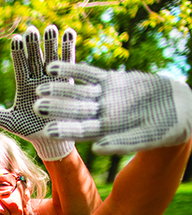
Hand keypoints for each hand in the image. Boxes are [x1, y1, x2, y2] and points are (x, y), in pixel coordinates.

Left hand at [0, 25, 75, 160]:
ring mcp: (53, 78)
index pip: (20, 65)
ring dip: (51, 43)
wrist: (51, 137)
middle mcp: (38, 78)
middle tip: (31, 29)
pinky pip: (68, 62)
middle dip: (33, 44)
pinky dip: (69, 47)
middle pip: (35, 57)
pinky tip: (69, 32)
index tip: (16, 39)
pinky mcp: (67, 81)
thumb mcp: (11, 122)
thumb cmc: (29, 129)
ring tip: (50, 28)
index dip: (18, 53)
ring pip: (51, 56)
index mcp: (24, 84)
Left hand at [35, 63, 191, 154]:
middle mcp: (100, 113)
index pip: (80, 131)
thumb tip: (97, 148)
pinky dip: (72, 69)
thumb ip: (122, 144)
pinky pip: (88, 73)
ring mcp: (104, 96)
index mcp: (106, 130)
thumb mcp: (146, 138)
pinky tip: (53, 66)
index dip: (65, 130)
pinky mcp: (111, 80)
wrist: (180, 109)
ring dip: (58, 88)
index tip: (47, 130)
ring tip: (40, 86)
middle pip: (74, 111)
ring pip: (77, 91)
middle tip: (36, 105)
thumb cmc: (164, 130)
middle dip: (56, 108)